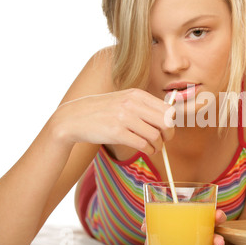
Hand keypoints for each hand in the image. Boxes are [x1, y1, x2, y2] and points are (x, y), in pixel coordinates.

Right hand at [51, 88, 174, 154]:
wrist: (73, 118)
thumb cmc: (103, 111)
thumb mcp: (124, 100)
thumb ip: (144, 106)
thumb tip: (170, 118)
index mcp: (137, 94)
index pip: (167, 109)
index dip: (171, 123)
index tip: (167, 130)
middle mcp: (132, 104)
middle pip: (166, 122)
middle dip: (169, 135)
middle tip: (164, 141)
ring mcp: (124, 118)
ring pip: (155, 136)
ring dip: (158, 145)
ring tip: (153, 148)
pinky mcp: (116, 133)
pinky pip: (143, 144)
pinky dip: (148, 150)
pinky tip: (146, 150)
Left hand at [141, 209, 226, 244]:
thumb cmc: (161, 240)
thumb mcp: (154, 230)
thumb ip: (149, 222)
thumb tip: (145, 225)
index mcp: (188, 218)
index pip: (203, 211)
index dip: (211, 210)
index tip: (216, 212)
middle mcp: (197, 228)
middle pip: (212, 221)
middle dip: (218, 219)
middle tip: (218, 219)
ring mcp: (200, 241)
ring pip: (214, 237)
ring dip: (218, 239)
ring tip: (218, 242)